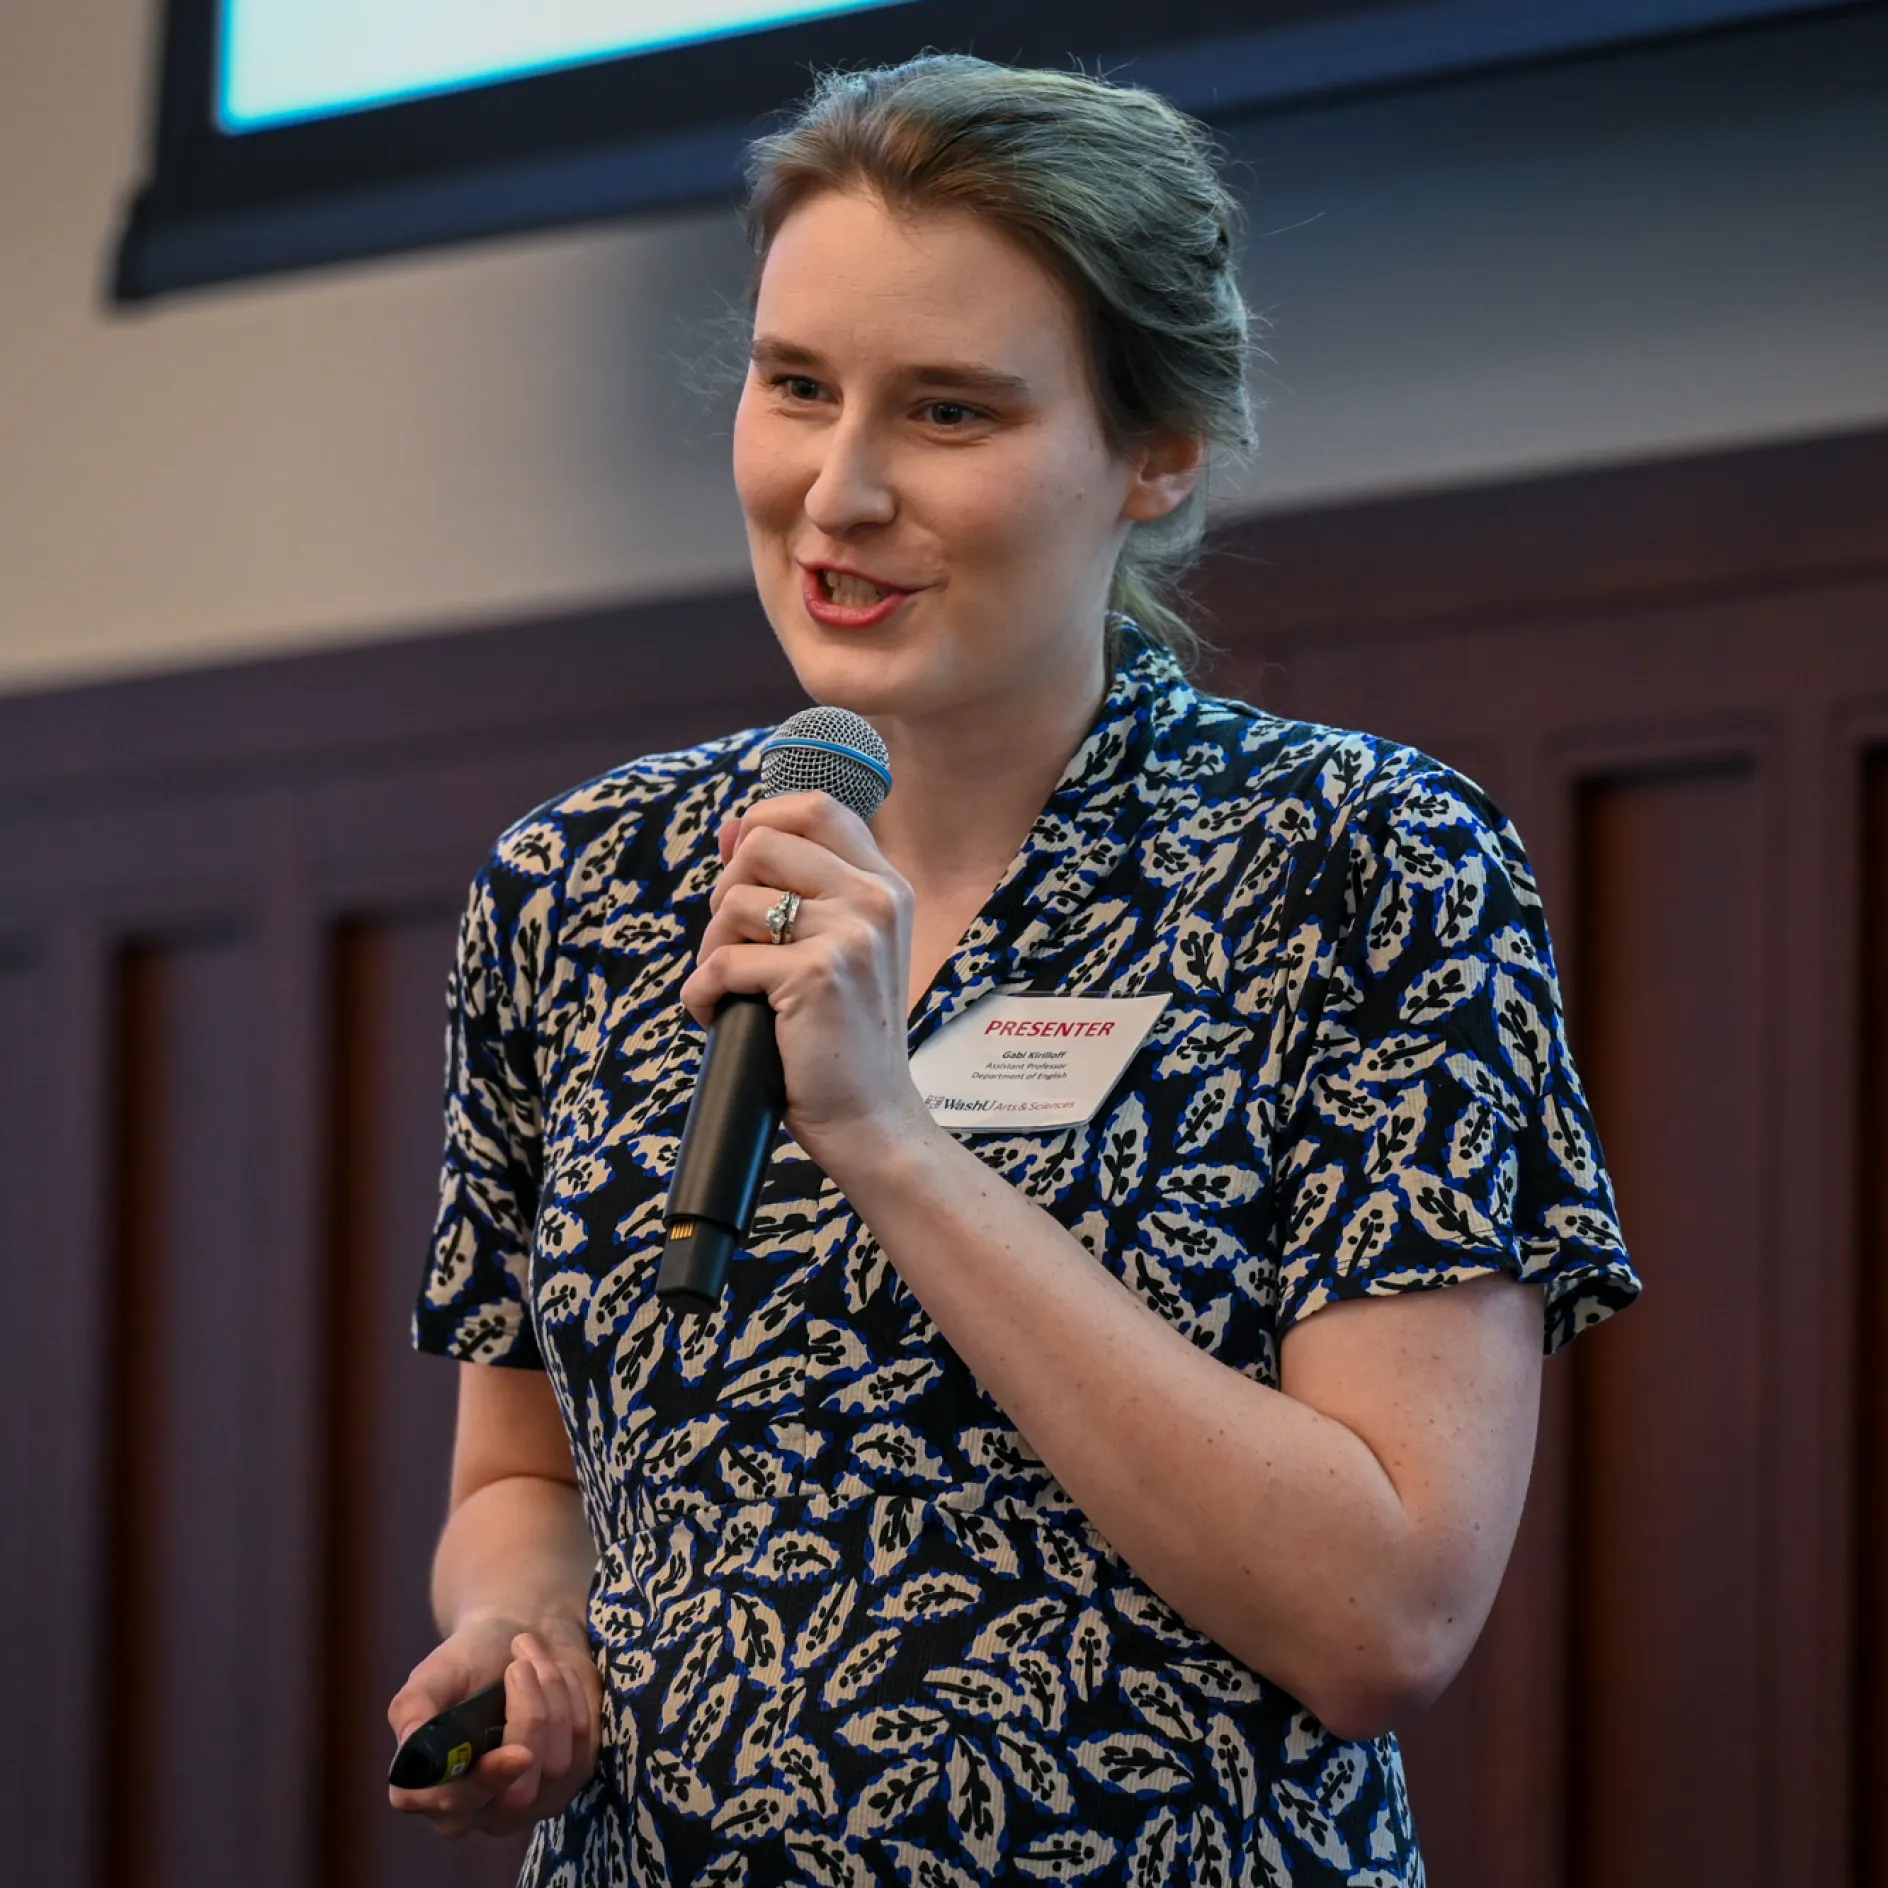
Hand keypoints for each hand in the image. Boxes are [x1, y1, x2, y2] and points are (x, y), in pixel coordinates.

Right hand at [387, 1613, 600, 1838]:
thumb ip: (414, 1709)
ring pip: (557, 1767)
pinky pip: (585, 1748)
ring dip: (551, 1695)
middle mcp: (477, 1812)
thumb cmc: (469, 1661)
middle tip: (519, 1664)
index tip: (517, 1754)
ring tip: (531, 1659)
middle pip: (517, 1794)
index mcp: (427, 1793)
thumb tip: (412, 1749)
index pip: (456, 1806)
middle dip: (528, 1719)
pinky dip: (575, 1699)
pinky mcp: (569, 1783)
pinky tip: (556, 1677)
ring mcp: (528, 1805)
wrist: (520, 1642)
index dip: (486, 1783)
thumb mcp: (434, 1674)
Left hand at [680, 790, 932, 1169]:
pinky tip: (716, 1016)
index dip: (761, 821)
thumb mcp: (840, 947)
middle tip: (732, 942)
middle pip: (762, 843)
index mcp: (886, 886)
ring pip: (734, 902)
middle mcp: (875, 900)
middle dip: (725, 891)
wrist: (871, 1118)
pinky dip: (702, 993)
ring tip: (728, 988)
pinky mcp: (815, 975)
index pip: (816, 808)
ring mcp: (850, 935)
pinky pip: (722, 961)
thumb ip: (799, 887)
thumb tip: (731, 830)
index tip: (738, 866)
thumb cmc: (843, 1036)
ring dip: (710, 948)